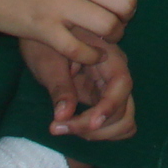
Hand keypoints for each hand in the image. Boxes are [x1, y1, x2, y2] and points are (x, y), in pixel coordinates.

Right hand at [0, 0, 137, 64]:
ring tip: (99, 39)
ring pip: (108, 26)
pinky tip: (86, 54)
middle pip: (126, 3)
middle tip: (111, 25)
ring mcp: (58, 1)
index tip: (113, 6)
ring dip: (110, 38)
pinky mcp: (42, 27)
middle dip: (124, 19)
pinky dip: (90, 56)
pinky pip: (80, 49)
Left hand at [21, 38, 136, 141]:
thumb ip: (59, 87)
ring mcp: (111, 90)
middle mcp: (116, 75)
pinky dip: (99, 132)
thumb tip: (63, 116)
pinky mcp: (102, 100)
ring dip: (99, 133)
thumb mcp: (47, 61)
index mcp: (108, 57)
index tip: (88, 124)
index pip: (121, 84)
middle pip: (125, 111)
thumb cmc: (45, 42)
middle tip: (62, 126)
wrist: (42, 33)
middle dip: (98, 128)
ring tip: (67, 127)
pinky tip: (74, 125)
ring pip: (123, 122)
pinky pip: (113, 123)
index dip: (109, 107)